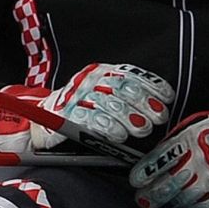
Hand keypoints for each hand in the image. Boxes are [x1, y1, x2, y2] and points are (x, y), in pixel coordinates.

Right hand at [0, 64, 171, 154]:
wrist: (41, 121)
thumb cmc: (81, 112)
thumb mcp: (105, 100)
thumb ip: (128, 99)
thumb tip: (161, 107)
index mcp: (101, 72)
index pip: (129, 75)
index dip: (150, 86)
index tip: (167, 99)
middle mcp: (88, 80)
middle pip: (120, 88)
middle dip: (142, 103)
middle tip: (157, 118)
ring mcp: (75, 95)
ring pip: (106, 103)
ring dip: (127, 117)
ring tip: (142, 129)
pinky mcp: (63, 113)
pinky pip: (86, 119)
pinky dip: (104, 127)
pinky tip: (117, 135)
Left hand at [129, 112, 208, 207]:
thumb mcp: (196, 126)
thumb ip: (175, 141)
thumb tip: (151, 158)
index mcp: (190, 140)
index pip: (159, 160)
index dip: (144, 173)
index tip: (136, 180)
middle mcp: (200, 161)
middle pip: (167, 184)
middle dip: (150, 195)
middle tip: (142, 199)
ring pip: (181, 199)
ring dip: (170, 201)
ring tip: (166, 200)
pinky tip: (184, 206)